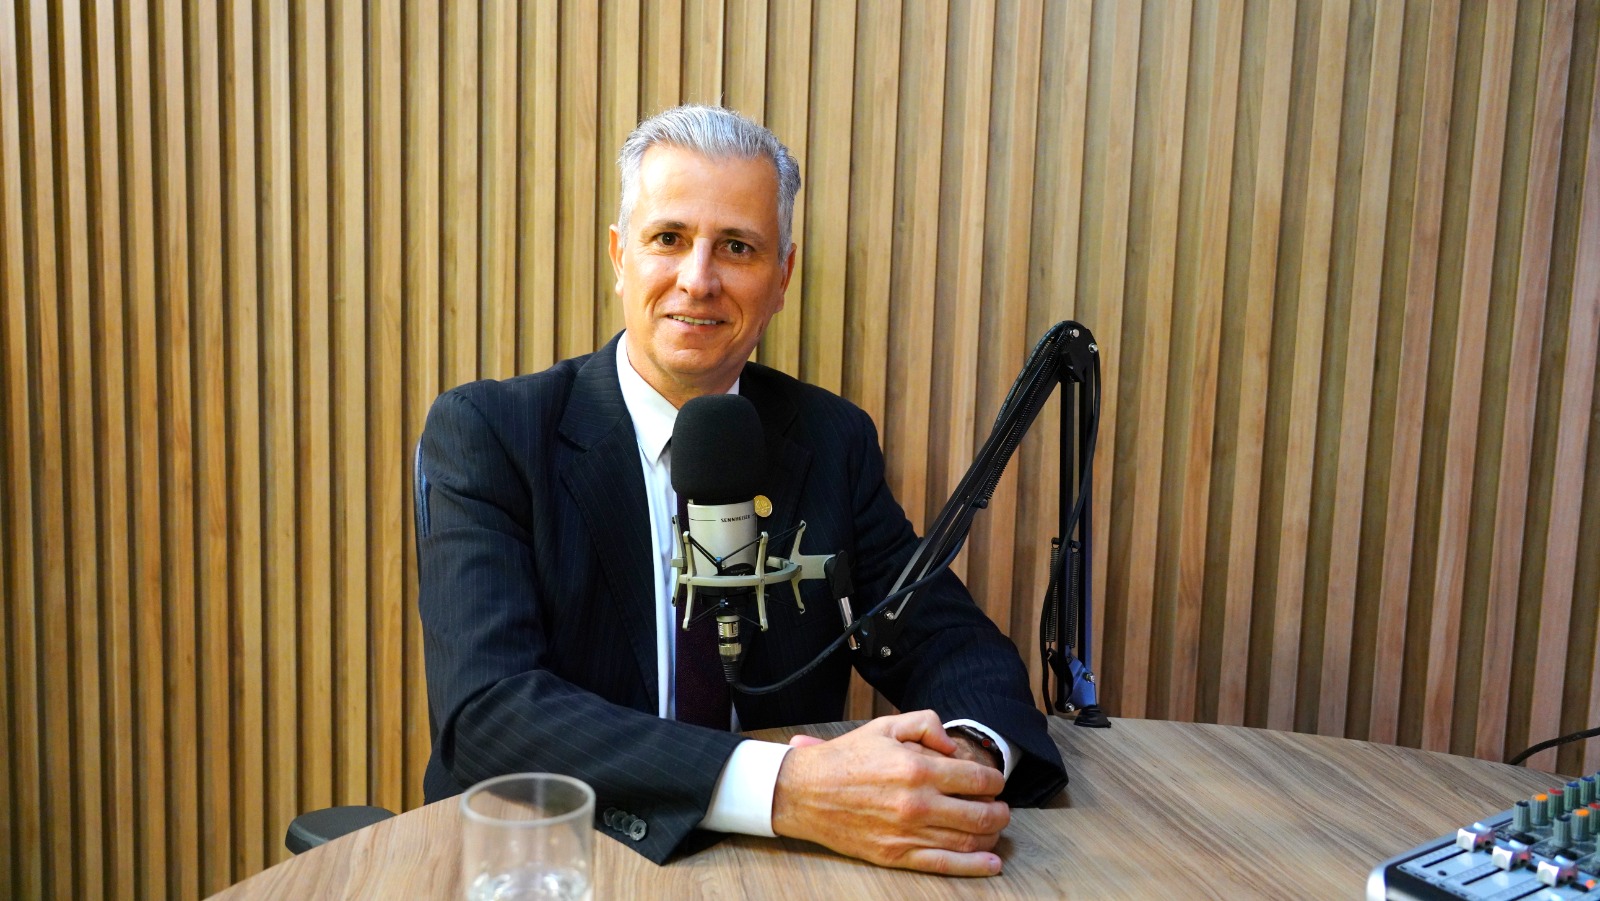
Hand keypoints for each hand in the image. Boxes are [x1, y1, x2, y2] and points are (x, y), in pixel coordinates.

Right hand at [772, 710, 1010, 875]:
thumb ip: (925, 724)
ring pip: (968, 840)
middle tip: (1001, 808)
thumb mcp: (886, 726)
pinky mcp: (897, 855)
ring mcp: (908, 833)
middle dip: (1000, 811)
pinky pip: (943, 864)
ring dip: (991, 836)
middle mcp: (918, 803)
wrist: (806, 792)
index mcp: (918, 769)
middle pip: (981, 813)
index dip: (994, 780)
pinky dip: (973, 867)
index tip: (994, 782)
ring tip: (994, 829)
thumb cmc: (846, 758)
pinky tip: (991, 864)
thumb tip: (952, 745)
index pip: (976, 778)